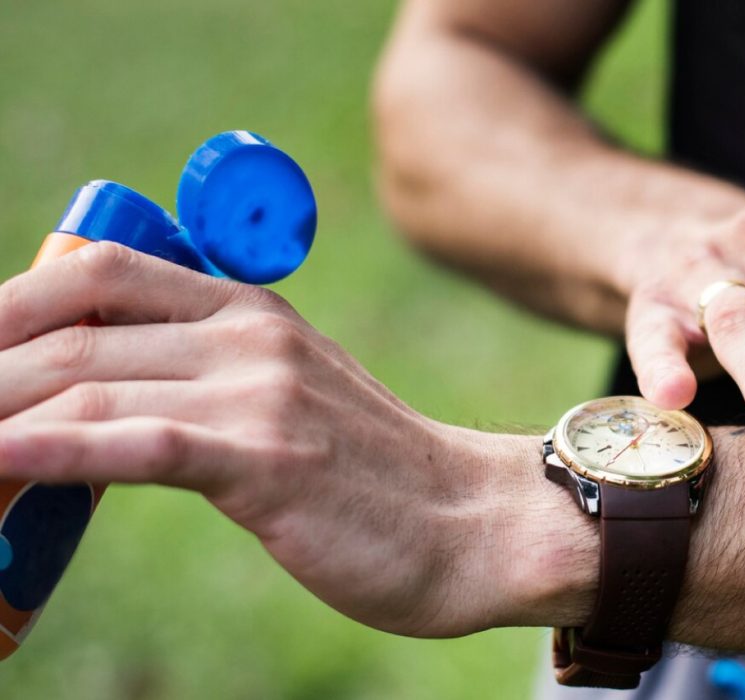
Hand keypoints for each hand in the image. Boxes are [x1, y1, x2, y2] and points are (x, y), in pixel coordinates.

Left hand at [0, 243, 596, 636]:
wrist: (471, 522)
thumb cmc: (374, 475)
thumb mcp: (289, 401)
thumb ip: (206, 383)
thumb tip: (102, 403)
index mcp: (251, 311)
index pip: (101, 273)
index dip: (10, 302)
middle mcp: (249, 336)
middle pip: (74, 329)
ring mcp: (259, 393)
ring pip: (87, 383)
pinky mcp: (267, 459)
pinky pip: (134, 443)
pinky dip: (50, 451)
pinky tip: (2, 464)